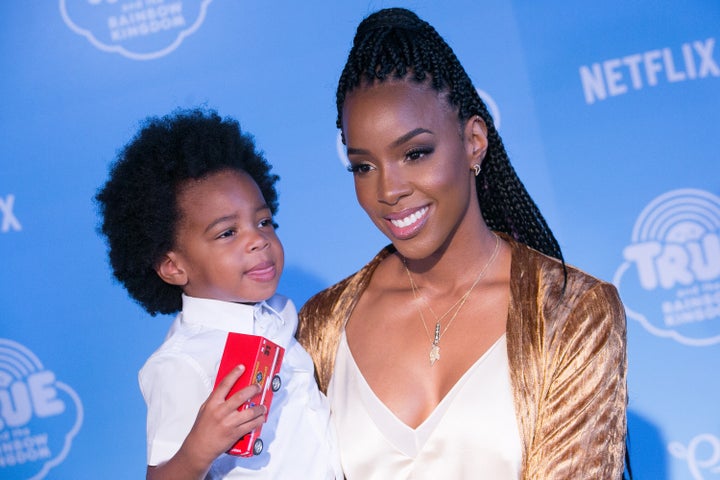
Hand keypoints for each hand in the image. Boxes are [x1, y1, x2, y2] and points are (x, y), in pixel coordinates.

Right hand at [146, 365, 266, 479]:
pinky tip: (261, 418)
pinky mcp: (235, 433)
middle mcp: (221, 412)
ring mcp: (229, 422)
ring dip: (260, 408)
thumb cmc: (202, 428)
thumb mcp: (205, 409)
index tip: (242, 367)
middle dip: (253, 389)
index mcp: (213, 404)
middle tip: (258, 387)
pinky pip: (251, 425)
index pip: (224, 385)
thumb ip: (216, 399)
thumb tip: (227, 388)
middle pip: (241, 396)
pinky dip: (259, 421)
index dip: (234, 374)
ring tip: (263, 406)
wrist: (199, 448)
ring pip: (250, 412)